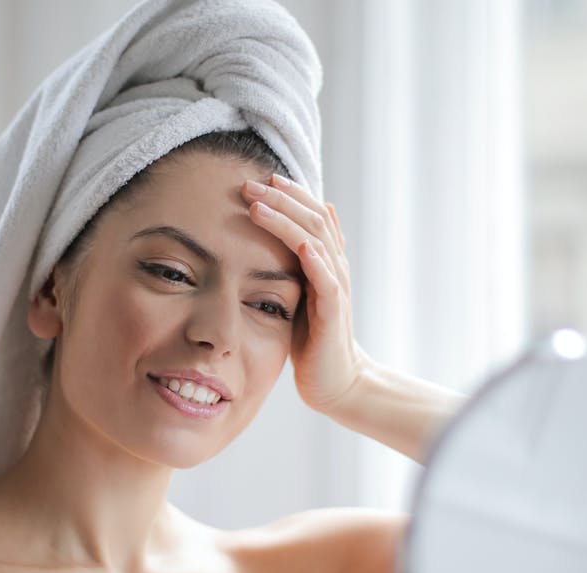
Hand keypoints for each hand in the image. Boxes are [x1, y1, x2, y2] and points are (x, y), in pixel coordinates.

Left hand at [241, 174, 371, 418]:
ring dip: (287, 221)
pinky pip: (327, 281)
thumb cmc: (313, 338)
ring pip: (316, 242)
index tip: (261, 177)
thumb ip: (297, 263)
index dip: (289, 193)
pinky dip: (315, 260)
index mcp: (326, 260)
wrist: (335, 380)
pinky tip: (301, 245)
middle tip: (249, 182)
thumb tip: (295, 232)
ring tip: (259, 205)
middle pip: (313, 219)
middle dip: (282, 198)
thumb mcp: (301, 293)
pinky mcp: (333, 314)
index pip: (311, 214)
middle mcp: (335, 267)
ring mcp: (336, 288)